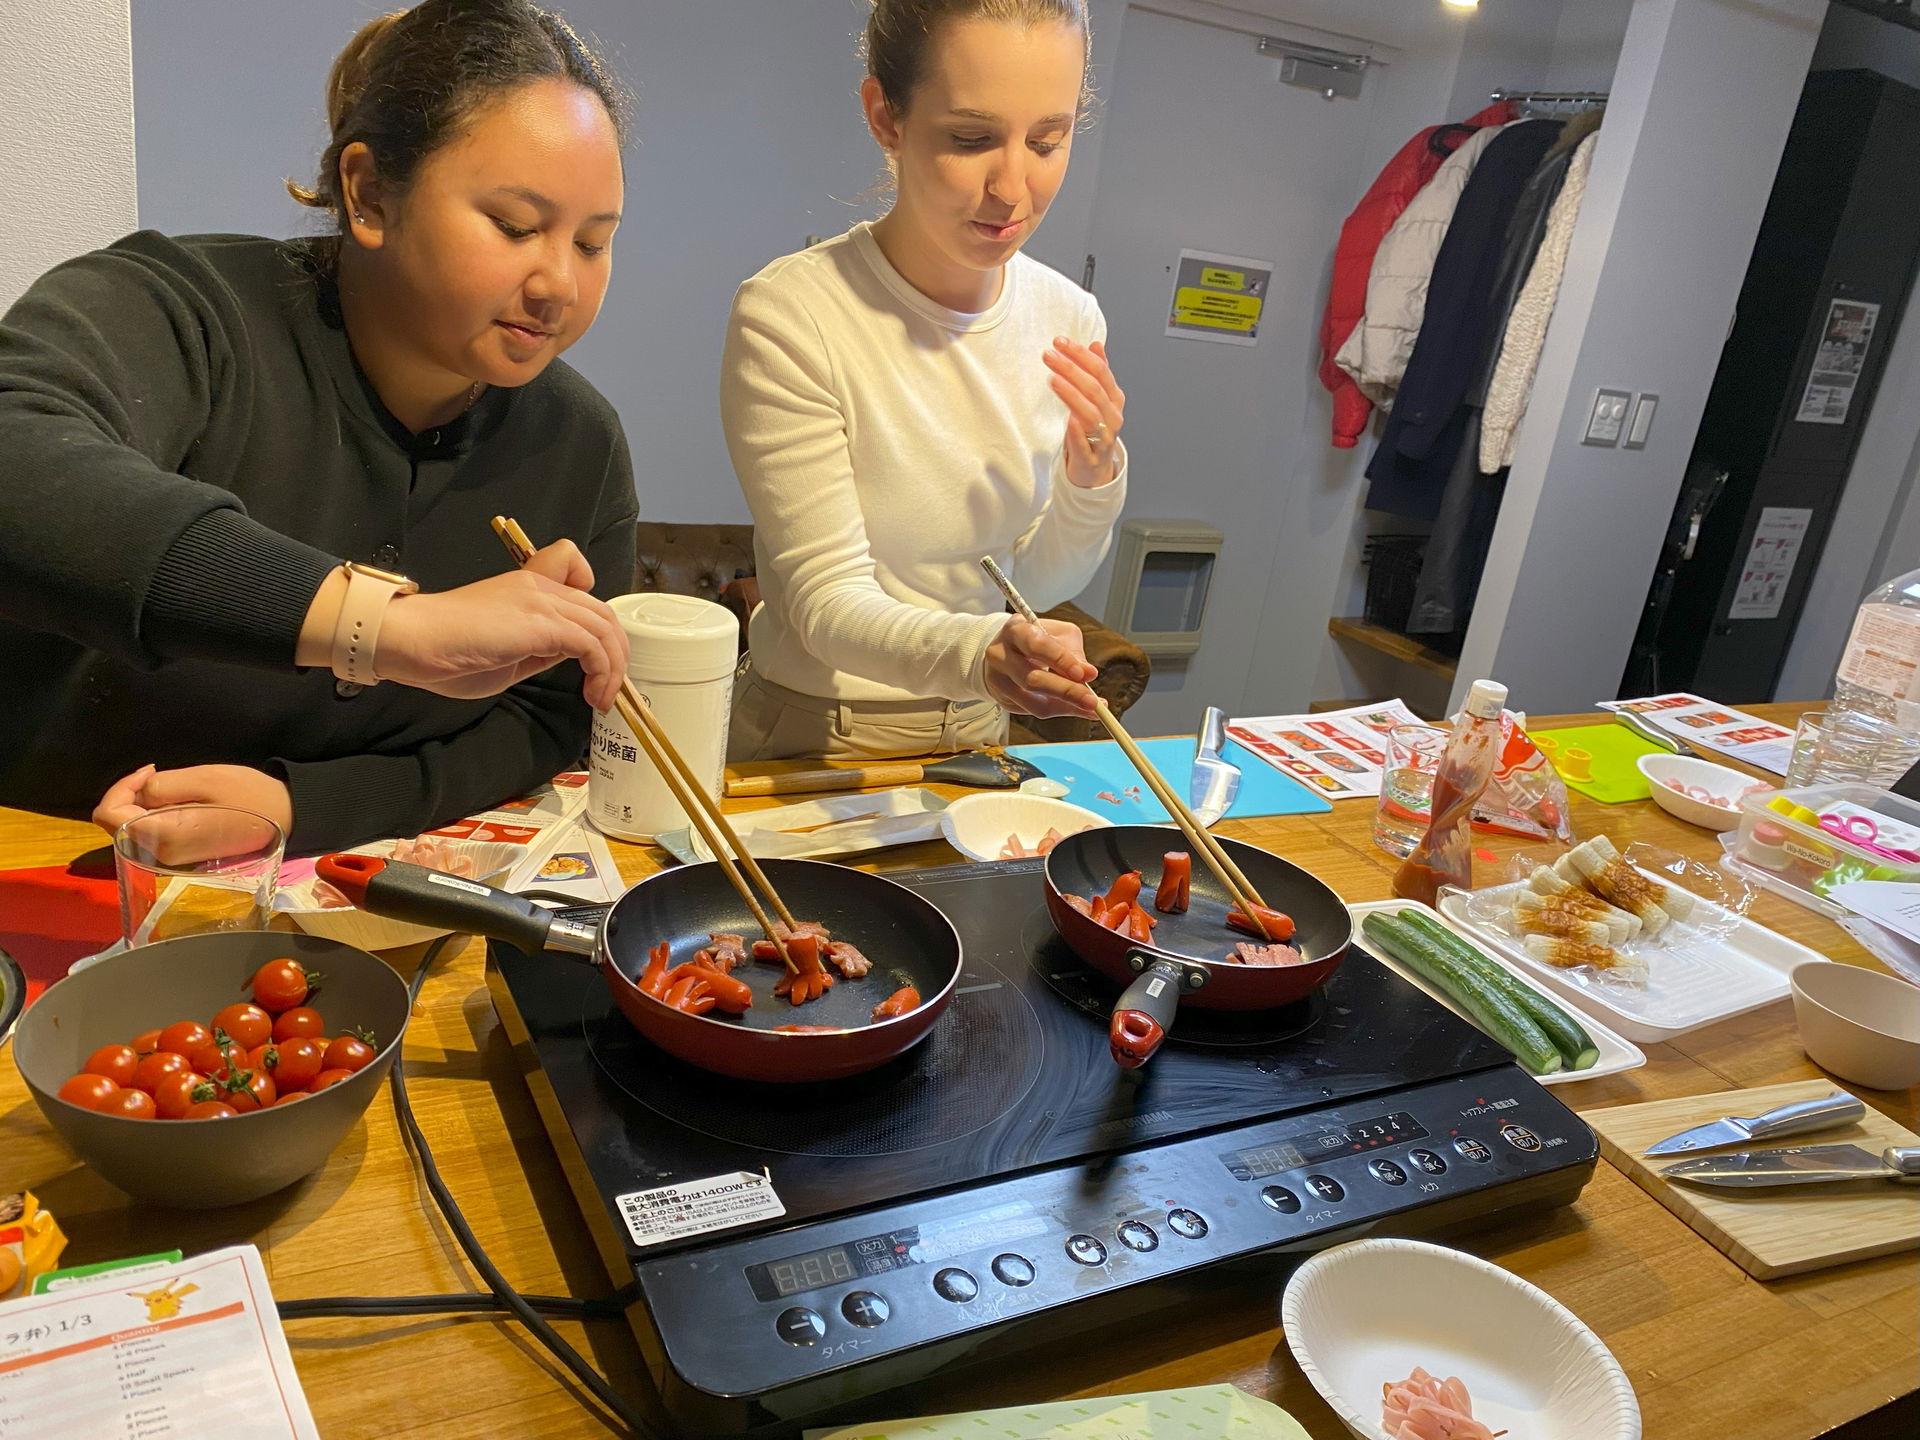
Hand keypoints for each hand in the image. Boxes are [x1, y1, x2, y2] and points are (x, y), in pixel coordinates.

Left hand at [93, 764, 293, 860]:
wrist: (286, 817)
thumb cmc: (250, 795)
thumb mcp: (205, 778)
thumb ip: (162, 786)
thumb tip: (139, 793)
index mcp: (165, 835)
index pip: (109, 815)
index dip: (120, 788)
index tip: (150, 772)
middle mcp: (161, 854)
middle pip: (116, 824)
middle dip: (130, 795)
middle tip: (159, 773)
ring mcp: (170, 859)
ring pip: (131, 828)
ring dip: (143, 804)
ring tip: (174, 786)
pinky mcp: (180, 856)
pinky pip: (150, 834)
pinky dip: (155, 814)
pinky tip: (180, 801)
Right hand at [375, 539, 630, 711]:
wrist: (412, 639)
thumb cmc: (445, 652)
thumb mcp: (506, 652)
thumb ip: (538, 648)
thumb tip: (564, 656)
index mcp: (528, 586)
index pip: (580, 582)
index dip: (596, 615)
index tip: (591, 651)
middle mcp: (540, 586)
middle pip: (601, 610)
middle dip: (616, 652)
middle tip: (609, 688)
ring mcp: (541, 601)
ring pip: (603, 625)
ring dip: (613, 666)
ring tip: (602, 698)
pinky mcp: (541, 622)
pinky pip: (591, 644)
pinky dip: (602, 671)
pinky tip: (592, 694)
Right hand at [983, 617, 1099, 718]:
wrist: (1006, 649)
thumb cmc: (1038, 638)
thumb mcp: (1059, 634)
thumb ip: (1073, 652)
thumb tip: (1088, 674)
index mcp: (1015, 631)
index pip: (1037, 646)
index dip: (1062, 661)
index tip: (1085, 674)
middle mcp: (1000, 656)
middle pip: (1033, 680)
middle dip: (1067, 692)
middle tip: (1092, 701)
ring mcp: (998, 681)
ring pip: (1034, 703)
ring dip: (1066, 708)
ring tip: (1092, 709)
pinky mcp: (1003, 700)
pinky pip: (1035, 711)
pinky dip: (1060, 711)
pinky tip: (1077, 708)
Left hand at [1044, 337, 1125, 488]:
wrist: (1094, 469)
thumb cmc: (1093, 430)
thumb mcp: (1098, 400)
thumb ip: (1098, 373)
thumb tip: (1096, 344)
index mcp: (1114, 399)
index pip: (1100, 371)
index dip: (1081, 354)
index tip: (1061, 342)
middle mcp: (1112, 417)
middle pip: (1094, 389)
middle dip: (1071, 369)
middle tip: (1050, 355)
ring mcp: (1103, 438)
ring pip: (1091, 413)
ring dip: (1072, 395)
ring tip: (1053, 380)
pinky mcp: (1091, 458)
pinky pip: (1085, 445)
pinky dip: (1077, 432)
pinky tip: (1069, 420)